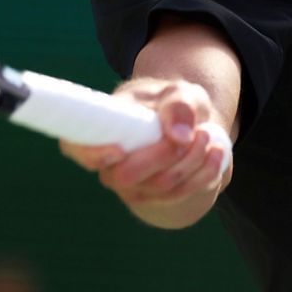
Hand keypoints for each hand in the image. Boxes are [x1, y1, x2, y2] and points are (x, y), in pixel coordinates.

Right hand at [58, 76, 232, 227]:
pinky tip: (217, 152)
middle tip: (195, 132)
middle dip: (165, 156)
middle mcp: (110, 165)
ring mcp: (132, 187)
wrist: (189, 126)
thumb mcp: (180, 92)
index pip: (75, 147)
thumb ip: (179, 104)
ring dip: (191, 163)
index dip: (91, 153)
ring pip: (159, 188)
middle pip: (126, 176)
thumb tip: (179, 135)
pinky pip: (179, 196)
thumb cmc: (172, 104)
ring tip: (209, 135)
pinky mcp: (157, 199)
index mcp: (101, 129)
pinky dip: (204, 174)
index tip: (119, 150)